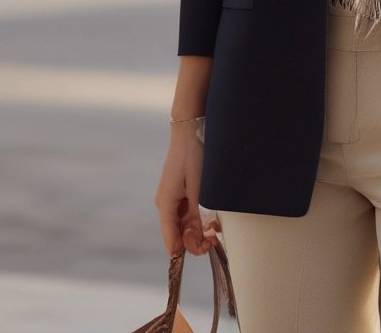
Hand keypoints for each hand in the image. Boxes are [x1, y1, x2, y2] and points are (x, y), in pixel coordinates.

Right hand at [154, 123, 221, 256]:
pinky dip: (197, 220)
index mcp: (166, 205)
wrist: (190, 130)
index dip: (188, 250)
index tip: (207, 247)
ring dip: (198, 231)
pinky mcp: (178, 193)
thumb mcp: (198, 188)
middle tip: (214, 237)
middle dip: (196, 241)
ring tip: (215, 228)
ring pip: (183, 226)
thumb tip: (192, 243)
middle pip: (177, 235)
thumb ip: (195, 217)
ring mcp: (171, 199)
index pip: (171, 241)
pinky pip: (186, 214)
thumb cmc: (193, 156)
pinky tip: (210, 219)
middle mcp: (165, 204)